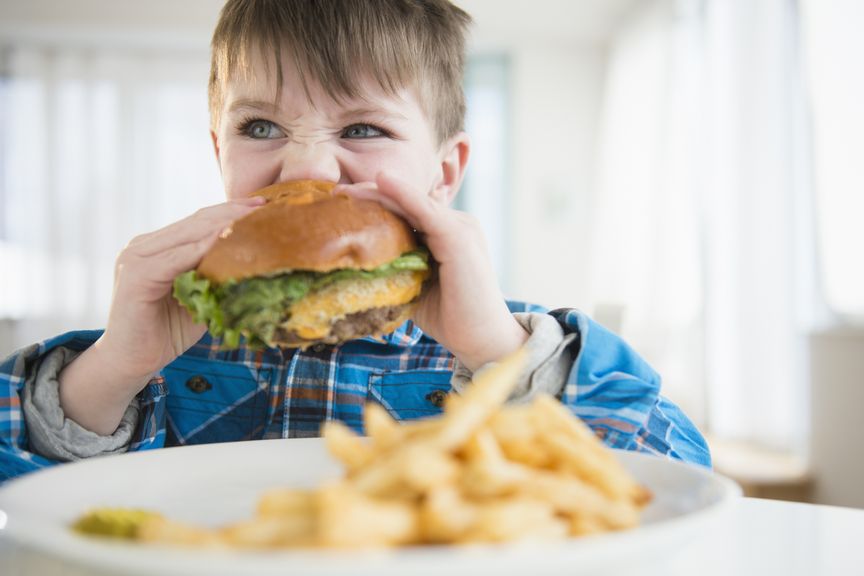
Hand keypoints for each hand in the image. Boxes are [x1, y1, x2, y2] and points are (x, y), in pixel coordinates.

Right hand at [100, 196, 266, 378]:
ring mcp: (136, 258)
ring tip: (254, 220)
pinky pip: (177, 259)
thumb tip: (256, 263)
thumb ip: (216, 275)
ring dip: (223, 226)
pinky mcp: (135, 276)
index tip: (264, 206)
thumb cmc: (167, 331)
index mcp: (157, 247)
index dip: (231, 211)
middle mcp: (143, 246)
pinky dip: (203, 250)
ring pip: (188, 234)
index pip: (199, 221)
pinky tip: (227, 243)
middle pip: (196, 221)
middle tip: (265, 206)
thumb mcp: (199, 297)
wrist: (131, 362)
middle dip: (233, 212)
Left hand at [337, 173, 527, 370]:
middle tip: (335, 194)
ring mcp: (459, 227)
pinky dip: (403, 194)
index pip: (407, 211)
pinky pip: (425, 210)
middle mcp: (456, 224)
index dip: (375, 205)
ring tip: (346, 190)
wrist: (482, 340)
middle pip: (406, 202)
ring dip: (378, 192)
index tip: (341, 205)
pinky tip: (381, 181)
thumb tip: (356, 268)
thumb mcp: (415, 287)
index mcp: (446, 234)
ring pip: (411, 203)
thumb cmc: (451, 318)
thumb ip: (397, 270)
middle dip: (370, 195)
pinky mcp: (458, 236)